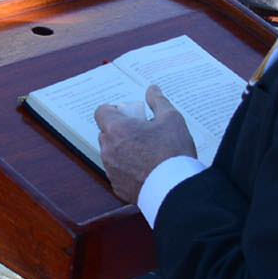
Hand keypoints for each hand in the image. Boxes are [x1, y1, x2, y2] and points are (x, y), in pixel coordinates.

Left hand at [96, 87, 197, 204]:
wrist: (176, 189)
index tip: (129, 115)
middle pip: (106, 132)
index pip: (101, 112)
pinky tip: (146, 170)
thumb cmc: (173, 153)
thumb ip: (159, 101)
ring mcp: (111, 169)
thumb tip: (152, 89)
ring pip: (111, 153)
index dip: (114, 110)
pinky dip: (127, 169)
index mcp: (117, 129)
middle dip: (120, 130)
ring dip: (123, 150)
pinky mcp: (118, 187)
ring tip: (147, 152)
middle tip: (142, 133)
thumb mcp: (172, 119)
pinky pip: (117, 172)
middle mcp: (108, 149)